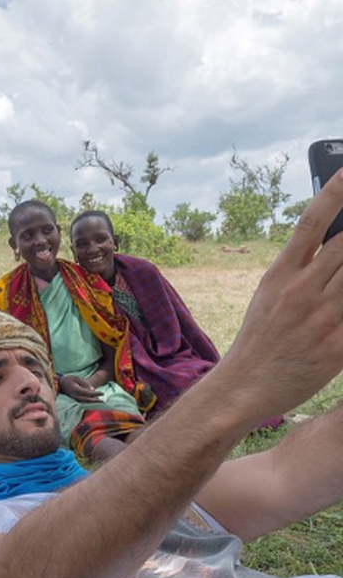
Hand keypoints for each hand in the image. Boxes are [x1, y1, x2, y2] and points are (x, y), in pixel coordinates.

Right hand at [58, 375, 101, 402]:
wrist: (61, 383)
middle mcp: (75, 395)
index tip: (102, 393)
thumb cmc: (69, 379)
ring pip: (85, 402)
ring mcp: (74, 398)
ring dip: (93, 402)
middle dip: (96, 400)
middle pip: (87, 399)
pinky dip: (88, 402)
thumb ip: (85, 383)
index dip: (96, 393)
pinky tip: (93, 401)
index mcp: (76, 389)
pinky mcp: (74, 399)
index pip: (88, 393)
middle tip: (103, 400)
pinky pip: (83, 402)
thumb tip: (93, 389)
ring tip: (99, 401)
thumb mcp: (77, 378)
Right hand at [221, 168, 342, 419]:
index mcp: (281, 274)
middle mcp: (302, 290)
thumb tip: (336, 243)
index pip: (312, 222)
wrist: (243, 387)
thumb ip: (304, 269)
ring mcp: (322, 318)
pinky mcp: (337, 346)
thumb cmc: (259, 339)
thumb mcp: (270, 295)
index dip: (335, 190)